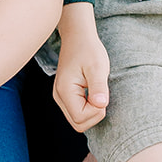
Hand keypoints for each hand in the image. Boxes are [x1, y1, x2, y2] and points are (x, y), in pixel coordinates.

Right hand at [53, 6, 109, 132]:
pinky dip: (89, 108)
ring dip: (92, 112)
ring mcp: (61, 97)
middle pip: (78, 124)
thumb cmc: (89, 50)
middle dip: (94, 115)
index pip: (80, 118)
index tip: (102, 94)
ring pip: (78, 120)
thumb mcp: (97, 67)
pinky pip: (78, 112)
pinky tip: (93, 93)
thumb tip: (100, 105)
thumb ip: (99, 87)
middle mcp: (59, 97)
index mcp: (64, 90)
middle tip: (101, 94)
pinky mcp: (66, 96)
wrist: (78, 37)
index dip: (96, 111)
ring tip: (97, 92)